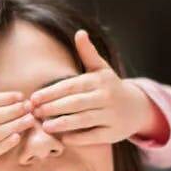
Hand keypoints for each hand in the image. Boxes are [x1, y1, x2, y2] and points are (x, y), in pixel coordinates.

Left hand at [28, 30, 164, 145]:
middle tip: (34, 112)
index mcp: (99, 80)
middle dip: (54, 107)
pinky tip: (64, 138)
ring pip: (84, 120)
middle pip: (76, 103)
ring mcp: (111, 116)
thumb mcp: (101, 69)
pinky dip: (80, 138)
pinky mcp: (113, 133)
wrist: (136, 108)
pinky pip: (94, 136)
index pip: (72, 86)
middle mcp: (106, 97)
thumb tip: (80, 32)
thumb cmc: (110, 87)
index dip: (52, 92)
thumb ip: (88, 52)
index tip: (34, 97)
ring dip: (64, 124)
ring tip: (45, 126)